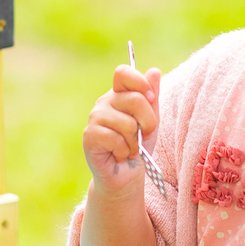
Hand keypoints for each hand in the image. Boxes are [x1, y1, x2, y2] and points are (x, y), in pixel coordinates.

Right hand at [83, 64, 161, 195]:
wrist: (125, 174)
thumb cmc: (139, 146)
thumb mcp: (151, 121)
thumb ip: (152, 97)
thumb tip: (154, 71)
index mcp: (118, 94)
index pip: (123, 73)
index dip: (140, 82)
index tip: (151, 99)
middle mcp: (104, 102)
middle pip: (135, 99)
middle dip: (148, 123)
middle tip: (143, 136)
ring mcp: (95, 118)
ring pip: (128, 124)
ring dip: (135, 142)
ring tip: (129, 148)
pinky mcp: (90, 136)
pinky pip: (116, 139)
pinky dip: (124, 151)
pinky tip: (118, 155)